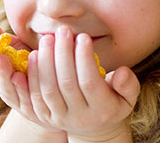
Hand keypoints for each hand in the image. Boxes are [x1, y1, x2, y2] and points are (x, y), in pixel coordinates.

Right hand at [0, 17, 61, 134]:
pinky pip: (25, 99)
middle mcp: (5, 87)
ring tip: (0, 58)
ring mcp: (17, 101)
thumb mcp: (16, 48)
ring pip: (6, 88)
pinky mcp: (32, 109)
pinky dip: (20, 88)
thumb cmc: (36, 63)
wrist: (62, 89)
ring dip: (2, 73)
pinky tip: (18, 76)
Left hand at [10, 26, 139, 141]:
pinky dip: (31, 77)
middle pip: (67, 84)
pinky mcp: (44, 117)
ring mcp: (60, 118)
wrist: (93, 128)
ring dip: (45, 62)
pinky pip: (33, 97)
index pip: (90, 82)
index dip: (85, 59)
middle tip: (63, 31)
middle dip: (63, 54)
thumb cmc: (112, 103)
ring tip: (47, 39)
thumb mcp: (128, 97)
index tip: (83, 36)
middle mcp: (80, 116)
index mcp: (103, 110)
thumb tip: (121, 72)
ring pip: (48, 90)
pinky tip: (32, 55)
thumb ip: (129, 84)